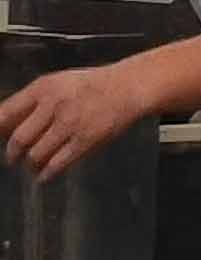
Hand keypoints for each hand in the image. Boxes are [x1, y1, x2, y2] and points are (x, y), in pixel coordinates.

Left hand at [0, 55, 151, 179]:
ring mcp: (70, 124)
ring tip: (33, 165)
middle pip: (18, 140)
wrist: (128, 87)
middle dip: (12, 154)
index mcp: (43, 88)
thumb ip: (30, 103)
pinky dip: (46, 174)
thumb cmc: (91, 86)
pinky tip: (45, 175)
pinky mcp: (85, 140)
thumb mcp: (57, 84)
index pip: (5, 114)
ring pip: (35, 155)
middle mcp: (54, 105)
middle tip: (13, 159)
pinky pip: (56, 165)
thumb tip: (2, 128)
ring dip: (30, 165)